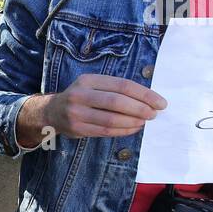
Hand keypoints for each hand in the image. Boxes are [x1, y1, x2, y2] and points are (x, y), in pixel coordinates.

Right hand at [17, 73, 166, 147]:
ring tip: (145, 121)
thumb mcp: (93, 85)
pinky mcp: (77, 129)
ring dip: (133, 121)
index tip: (160, 102)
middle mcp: (80, 95)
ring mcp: (77, 113)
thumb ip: (115, 89)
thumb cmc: (81, 97)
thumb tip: (148, 99)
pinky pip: (105, 131)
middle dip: (140, 109)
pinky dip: (123, 131)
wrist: (52, 112)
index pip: (122, 85)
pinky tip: (133, 128)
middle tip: (154, 114)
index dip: (144, 94)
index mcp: (88, 80)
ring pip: (111, 119)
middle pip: (117, 102)